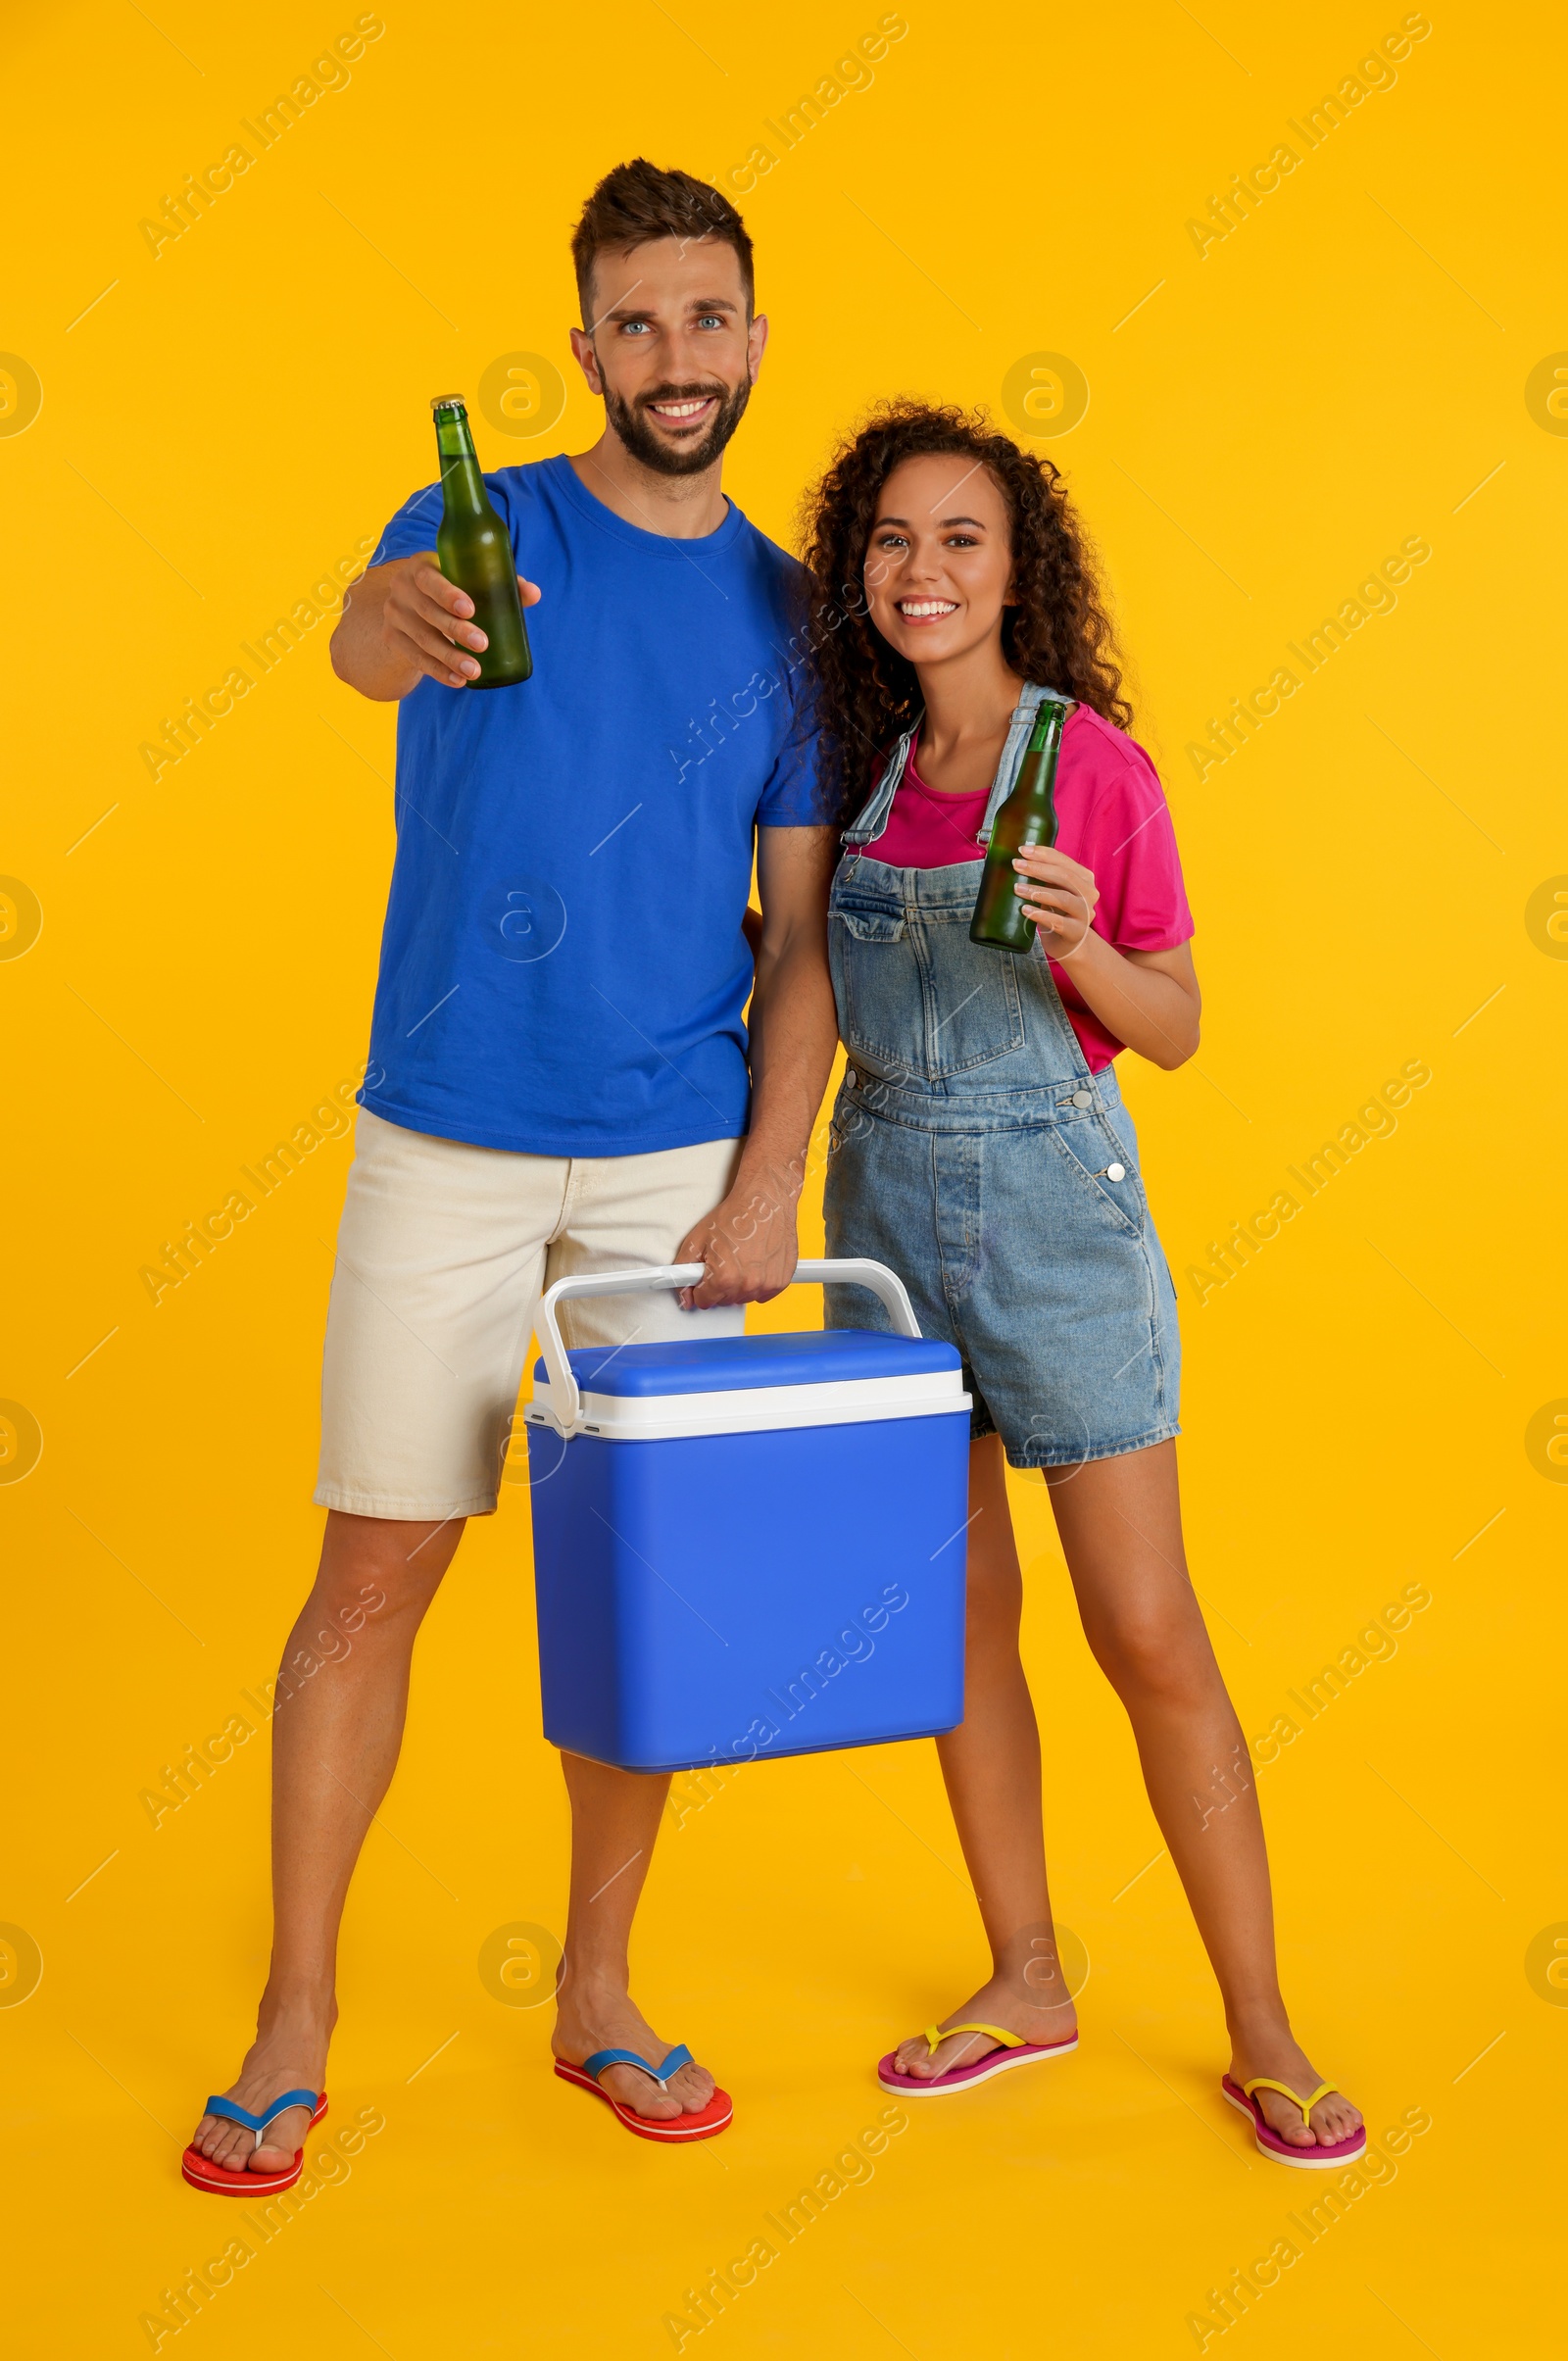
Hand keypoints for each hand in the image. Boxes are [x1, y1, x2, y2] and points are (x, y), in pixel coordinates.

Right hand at [379, 554, 541, 688]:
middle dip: (455, 630)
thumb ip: (499, 584)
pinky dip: (438, 671)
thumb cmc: (451, 588)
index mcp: (421, 567)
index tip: (470, 609)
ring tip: (474, 670)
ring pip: (423, 639)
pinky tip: (457, 681)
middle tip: (483, 643)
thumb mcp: (467, 580)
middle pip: (428, 612)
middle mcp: (402, 589)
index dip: (447, 593)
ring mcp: (395, 615)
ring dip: (449, 657)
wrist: (409, 607)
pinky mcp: (393, 638)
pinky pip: (416, 658)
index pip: (428, 578)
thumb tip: (534, 594)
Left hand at [674, 1163, 802, 1309]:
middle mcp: (746, 1284)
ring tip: (741, 1259)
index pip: (704, 1301)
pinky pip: (764, 1294)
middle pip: (724, 1301)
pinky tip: (756, 1263)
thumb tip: (684, 1296)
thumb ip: (683, 1271)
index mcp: (723, 1277)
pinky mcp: (780, 1281)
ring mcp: (766, 1284)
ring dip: (740, 1285)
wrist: (765, 1201)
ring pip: (744, 1298)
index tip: (706, 1275)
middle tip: (725, 1260)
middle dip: (720, 1285)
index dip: (702, 1287)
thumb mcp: (697, 1239)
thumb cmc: (734, 1216)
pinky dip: (759, 1284)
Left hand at [1011, 845, 1098, 960]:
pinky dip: (1041, 915)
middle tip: (1016, 865)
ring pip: (1063, 898)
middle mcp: (1089, 893)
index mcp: (1084, 878)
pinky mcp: (1077, 932)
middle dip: (1038, 869)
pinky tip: (1025, 910)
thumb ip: (1044, 876)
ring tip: (1017, 889)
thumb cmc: (1058, 912)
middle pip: (1065, 876)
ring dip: (1038, 891)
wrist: (1070, 944)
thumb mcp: (1054, 890)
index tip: (1022, 850)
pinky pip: (1059, 922)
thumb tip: (1014, 857)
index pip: (1064, 861)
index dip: (1043, 854)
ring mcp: (1085, 914)